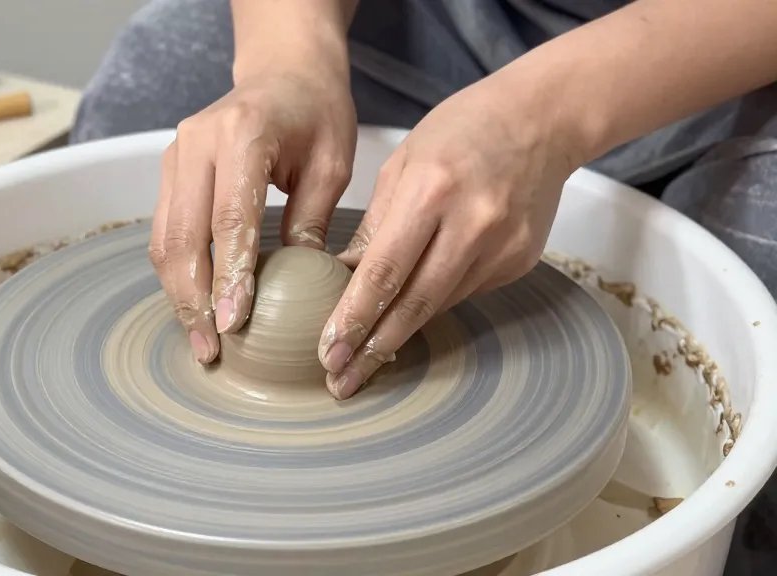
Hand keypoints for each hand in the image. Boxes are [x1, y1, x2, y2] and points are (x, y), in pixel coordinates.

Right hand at [149, 68, 356, 363]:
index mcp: (243, 135)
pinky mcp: (169, 170)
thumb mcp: (332, 164)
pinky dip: (176, 273)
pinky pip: (163, 231)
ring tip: (201, 339)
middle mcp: (197, 143)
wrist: (283, 71)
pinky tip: (194, 306)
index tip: (234, 323)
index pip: (229, 218)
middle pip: (183, 235)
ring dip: (178, 294)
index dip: (229, 275)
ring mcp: (176, 155)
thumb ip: (310, 221)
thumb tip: (297, 288)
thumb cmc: (316, 113)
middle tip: (211, 348)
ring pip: (163, 238)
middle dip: (194, 299)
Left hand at [318, 78, 582, 399]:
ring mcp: (502, 246)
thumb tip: (340, 280)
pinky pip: (464, 293)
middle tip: (340, 382)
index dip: (354, 317)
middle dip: (372, 349)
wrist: (543, 120)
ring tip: (364, 360)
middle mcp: (472, 223)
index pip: (384, 270)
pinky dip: (433, 303)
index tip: (328, 352)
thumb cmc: (461, 131)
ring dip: (400, 335)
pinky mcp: (519, 261)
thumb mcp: (402, 164)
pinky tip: (411, 311)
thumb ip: (374, 227)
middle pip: (415, 304)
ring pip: (439, 305)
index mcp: (432, 190)